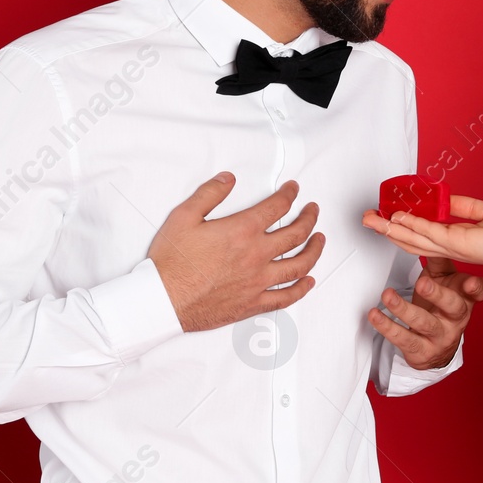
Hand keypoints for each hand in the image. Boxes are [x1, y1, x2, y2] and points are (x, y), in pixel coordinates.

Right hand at [148, 173, 326, 332]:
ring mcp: (258, 281)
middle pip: (296, 233)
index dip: (289, 194)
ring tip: (320, 240)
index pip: (276, 207)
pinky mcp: (253, 303)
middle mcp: (256, 256)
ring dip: (314, 250)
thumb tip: (228, 179)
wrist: (162, 300)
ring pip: (299, 265)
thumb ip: (210, 194)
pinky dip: (302, 288)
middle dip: (309, 217)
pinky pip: (286, 297)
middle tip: (312, 210)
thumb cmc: (171, 263)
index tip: (293, 189)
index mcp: (242, 231)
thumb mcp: (184, 216)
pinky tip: (309, 281)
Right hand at [359, 193, 482, 277]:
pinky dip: (410, 224)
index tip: (389, 213)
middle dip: (387, 228)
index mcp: (459, 239)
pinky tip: (395, 218)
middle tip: (368, 219)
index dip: (404, 224)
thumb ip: (465, 207)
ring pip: (413, 237)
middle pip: (411, 238)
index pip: (424, 233)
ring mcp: (453, 246)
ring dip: (390, 228)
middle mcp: (452, 245)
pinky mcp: (458, 243)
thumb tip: (447, 199)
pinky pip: (427, 232)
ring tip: (371, 220)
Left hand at [368, 255, 482, 369]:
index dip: (477, 288)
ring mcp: (440, 336)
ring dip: (403, 308)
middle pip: (452, 306)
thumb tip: (426, 230)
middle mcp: (456, 318)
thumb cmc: (441, 306)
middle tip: (423, 283)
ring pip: (424, 323)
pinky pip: (403, 339)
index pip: (479, 292)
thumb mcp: (445, 280)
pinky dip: (387, 326)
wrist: (437, 347)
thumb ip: (439, 258)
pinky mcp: (422, 351)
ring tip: (387, 295)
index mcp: (465, 298)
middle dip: (437, 294)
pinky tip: (375, 314)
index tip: (471, 283)